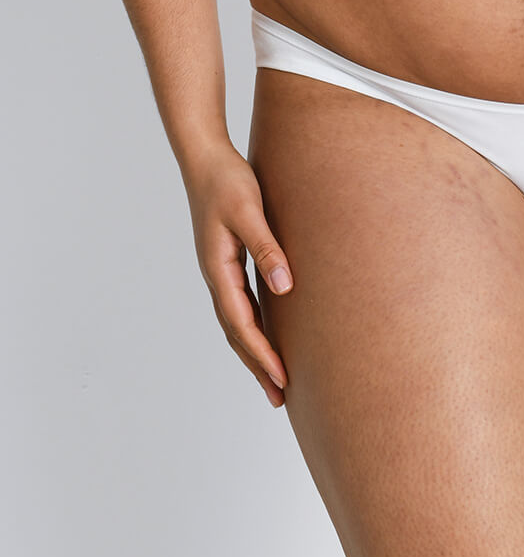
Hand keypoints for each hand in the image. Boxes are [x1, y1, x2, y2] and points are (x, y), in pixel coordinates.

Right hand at [182, 140, 293, 408]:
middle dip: (258, 366)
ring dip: (255, 351)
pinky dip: (255, 326)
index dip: (262, 354)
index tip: (283, 379)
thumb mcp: (249, 211)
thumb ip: (266, 247)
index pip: (242, 324)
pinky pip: (243, 304)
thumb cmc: (227, 181)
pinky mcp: (229, 261)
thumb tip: (285, 287)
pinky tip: (271, 334)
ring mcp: (221, 270)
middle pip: (237, 333)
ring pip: (239, 322)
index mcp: (218, 270)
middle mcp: (217, 276)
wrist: (206, 158)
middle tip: (281, 398)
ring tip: (277, 378)